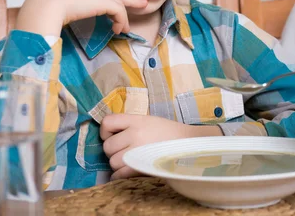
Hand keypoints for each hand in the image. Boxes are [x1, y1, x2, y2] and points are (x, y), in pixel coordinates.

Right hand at [15, 0, 147, 36]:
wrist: (45, 4)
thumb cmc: (45, 7)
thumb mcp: (59, 4)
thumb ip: (68, 7)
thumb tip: (66, 16)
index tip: (114, 6)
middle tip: (140, 3)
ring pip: (120, 2)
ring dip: (124, 17)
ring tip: (125, 29)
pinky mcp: (105, 0)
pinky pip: (120, 12)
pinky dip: (121, 21)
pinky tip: (118, 30)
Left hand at [100, 114, 222, 180]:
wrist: (189, 144)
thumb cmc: (169, 133)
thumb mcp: (149, 121)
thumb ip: (130, 124)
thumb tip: (109, 135)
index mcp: (137, 120)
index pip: (107, 122)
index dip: (106, 131)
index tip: (114, 136)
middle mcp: (135, 133)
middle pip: (108, 146)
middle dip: (113, 150)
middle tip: (125, 150)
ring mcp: (137, 150)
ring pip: (112, 161)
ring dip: (118, 164)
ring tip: (130, 161)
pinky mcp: (140, 166)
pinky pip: (118, 174)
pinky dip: (120, 175)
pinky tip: (128, 171)